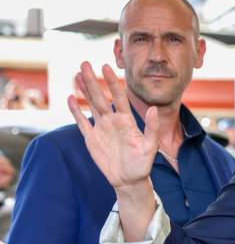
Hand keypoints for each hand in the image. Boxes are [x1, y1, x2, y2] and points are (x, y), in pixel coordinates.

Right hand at [68, 62, 156, 240]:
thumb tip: (154, 109)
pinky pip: (82, 122)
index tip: (105, 66)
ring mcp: (101, 129)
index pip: (118, 96)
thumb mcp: (150, 146)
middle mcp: (113, 121)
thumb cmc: (142, 164)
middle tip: (84, 63)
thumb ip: (152, 128)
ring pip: (90, 105)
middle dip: (93, 80)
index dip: (112, 81)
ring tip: (76, 75)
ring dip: (83, 91)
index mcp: (127, 120)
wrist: (129, 180)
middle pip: (101, 96)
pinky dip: (75, 111)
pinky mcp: (91, 139)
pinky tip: (70, 98)